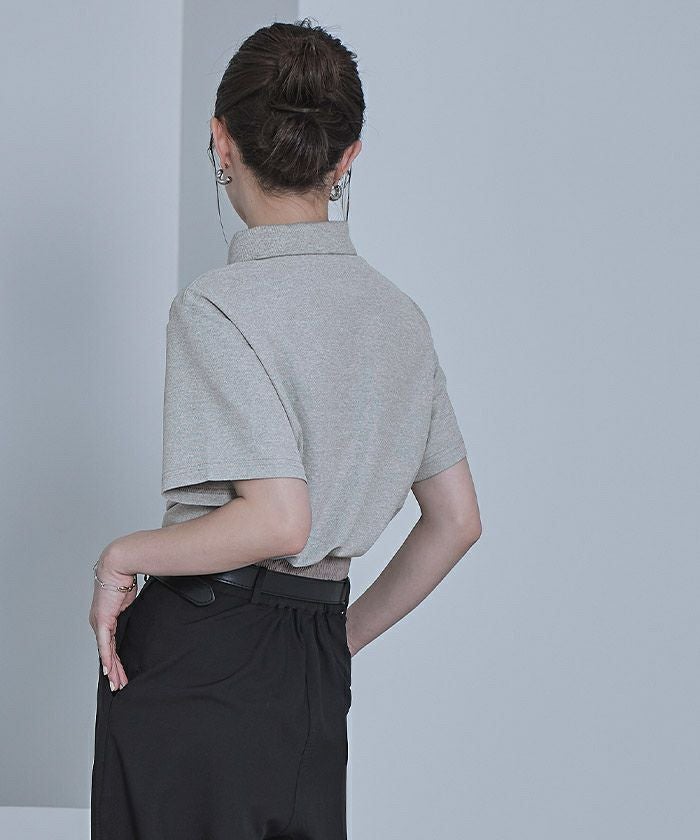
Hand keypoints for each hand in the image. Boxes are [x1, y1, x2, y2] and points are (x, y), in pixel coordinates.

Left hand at [88, 546, 136, 691]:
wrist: (118, 564)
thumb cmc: (124, 576)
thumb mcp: (129, 598)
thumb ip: (130, 609)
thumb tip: (138, 612)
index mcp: (105, 618)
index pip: (110, 644)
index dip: (115, 659)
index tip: (120, 672)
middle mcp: (99, 623)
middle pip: (107, 652)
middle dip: (114, 670)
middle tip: (119, 684)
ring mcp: (99, 623)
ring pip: (106, 653)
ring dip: (113, 669)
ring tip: (117, 683)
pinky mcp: (103, 622)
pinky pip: (106, 646)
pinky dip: (108, 659)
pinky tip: (110, 671)